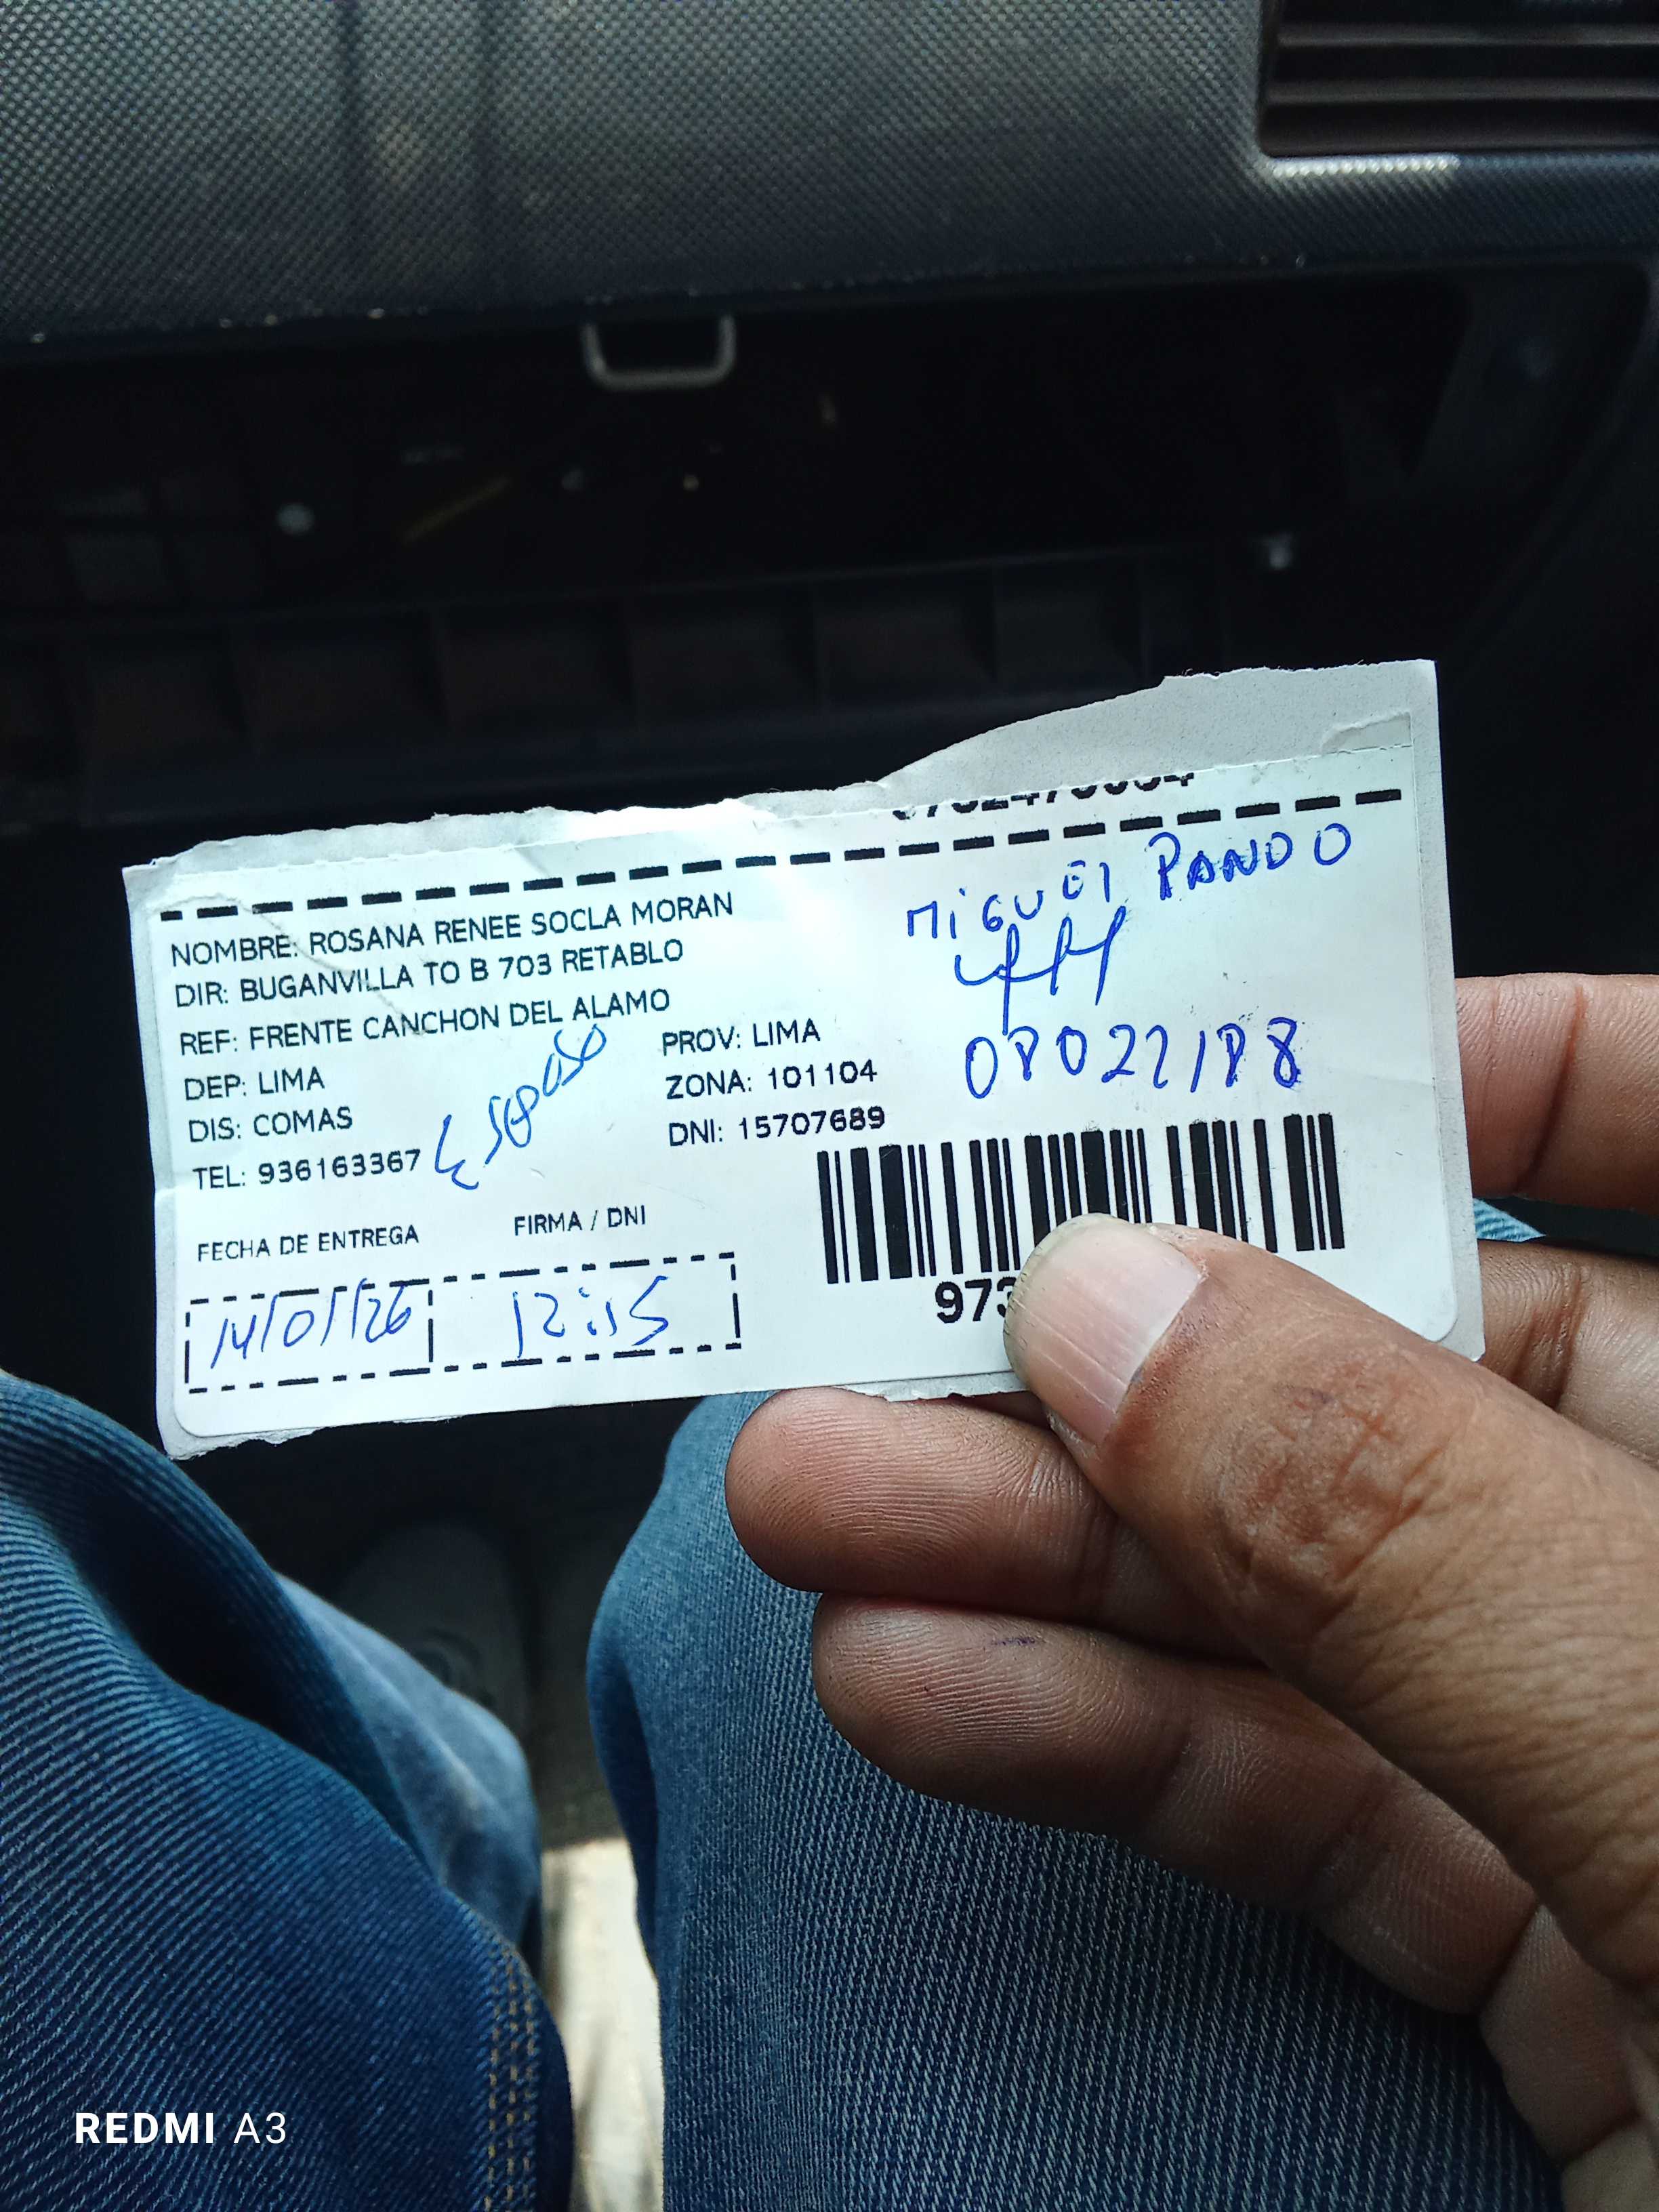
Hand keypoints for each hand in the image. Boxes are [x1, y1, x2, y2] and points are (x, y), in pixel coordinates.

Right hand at [727, 974, 1658, 2208]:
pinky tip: (935, 1702)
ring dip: (1062, 1568)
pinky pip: (1318, 1807)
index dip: (1513, 1068)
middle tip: (876, 1341)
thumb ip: (1426, 1533)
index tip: (1244, 1062)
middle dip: (1140, 1370)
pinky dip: (1121, 1755)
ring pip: (1330, 1613)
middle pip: (1435, 1399)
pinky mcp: (1562, 1968)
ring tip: (828, 1522)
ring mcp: (1650, 1781)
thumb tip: (1119, 1296)